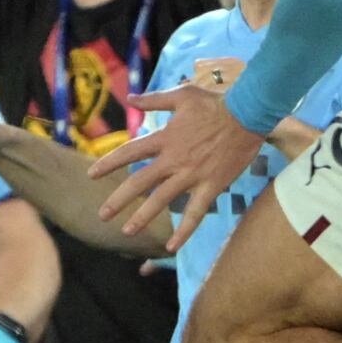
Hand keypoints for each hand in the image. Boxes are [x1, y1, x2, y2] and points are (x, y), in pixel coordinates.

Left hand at [94, 80, 259, 230]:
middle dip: (118, 200)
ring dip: (142, 217)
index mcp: (164, 138)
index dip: (108, 164)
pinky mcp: (212, 186)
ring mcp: (192, 175)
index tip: (92, 174)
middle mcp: (173, 160)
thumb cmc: (216, 103)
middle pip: (139, 182)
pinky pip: (196, 213)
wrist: (249, 113)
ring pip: (161, 200)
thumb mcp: (181, 95)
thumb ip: (153, 100)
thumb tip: (130, 98)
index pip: (129, 153)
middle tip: (102, 215)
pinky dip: (184, 231)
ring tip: (126, 231)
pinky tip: (172, 247)